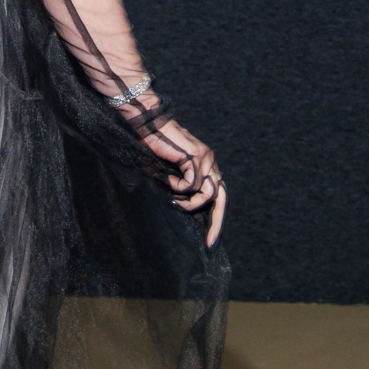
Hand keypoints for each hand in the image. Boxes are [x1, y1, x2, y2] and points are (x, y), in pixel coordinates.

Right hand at [138, 113, 225, 247]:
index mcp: (206, 165)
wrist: (146, 125)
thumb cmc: (154, 148)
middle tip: (209, 243)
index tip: (209, 242)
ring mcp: (205, 157)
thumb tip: (183, 210)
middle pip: (222, 197)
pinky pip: (192, 184)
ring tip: (172, 199)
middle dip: (217, 223)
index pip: (219, 195)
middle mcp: (210, 161)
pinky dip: (178, 187)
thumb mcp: (170, 173)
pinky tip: (167, 178)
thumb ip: (181, 187)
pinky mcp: (195, 156)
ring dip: (189, 203)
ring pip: (207, 193)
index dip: (216, 218)